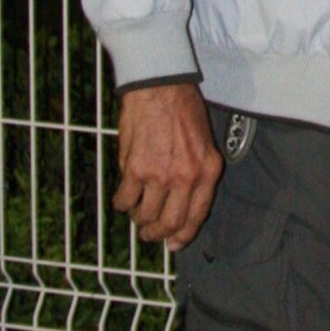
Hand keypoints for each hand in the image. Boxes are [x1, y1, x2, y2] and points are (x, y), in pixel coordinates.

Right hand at [115, 81, 222, 249]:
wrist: (161, 87)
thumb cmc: (182, 109)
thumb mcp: (203, 143)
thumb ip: (194, 173)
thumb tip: (179, 204)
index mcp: (208, 170)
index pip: (197, 215)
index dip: (183, 235)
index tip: (173, 243)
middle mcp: (187, 176)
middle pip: (170, 222)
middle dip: (157, 234)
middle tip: (149, 233)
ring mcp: (161, 175)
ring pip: (145, 214)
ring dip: (138, 217)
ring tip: (136, 210)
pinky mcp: (136, 169)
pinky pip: (125, 199)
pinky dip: (121, 203)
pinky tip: (123, 196)